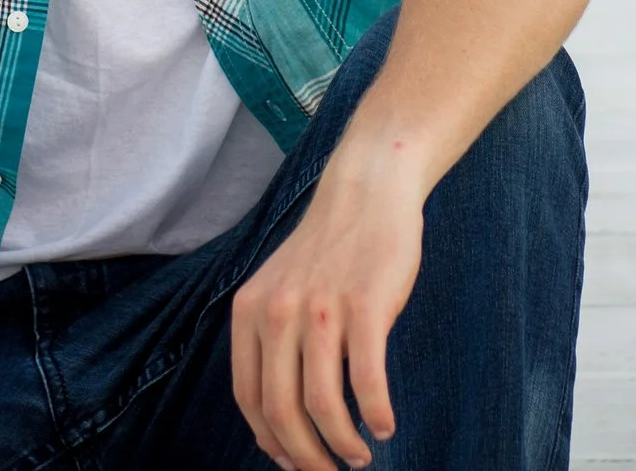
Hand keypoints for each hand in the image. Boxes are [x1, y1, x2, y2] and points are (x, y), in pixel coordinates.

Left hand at [229, 153, 426, 469]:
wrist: (366, 191)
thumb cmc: (330, 249)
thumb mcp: (281, 287)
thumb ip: (273, 339)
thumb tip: (280, 415)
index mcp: (250, 311)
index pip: (250, 398)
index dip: (271, 442)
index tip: (293, 463)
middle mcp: (277, 313)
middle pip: (282, 411)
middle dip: (306, 457)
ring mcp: (320, 309)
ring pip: (323, 404)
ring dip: (343, 444)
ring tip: (360, 457)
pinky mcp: (364, 306)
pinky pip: (367, 380)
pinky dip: (377, 414)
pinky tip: (386, 426)